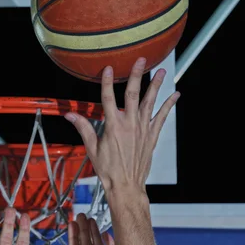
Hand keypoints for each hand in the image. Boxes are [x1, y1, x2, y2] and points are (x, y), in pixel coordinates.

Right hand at [65, 58, 179, 192]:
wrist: (126, 184)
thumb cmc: (108, 169)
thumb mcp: (92, 148)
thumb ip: (83, 128)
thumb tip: (70, 115)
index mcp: (112, 125)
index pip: (108, 98)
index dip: (107, 82)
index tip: (108, 68)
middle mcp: (129, 124)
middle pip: (132, 94)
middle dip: (136, 75)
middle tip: (140, 60)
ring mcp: (142, 129)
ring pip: (149, 102)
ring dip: (155, 85)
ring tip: (161, 71)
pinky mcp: (151, 136)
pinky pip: (162, 117)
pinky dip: (169, 105)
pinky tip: (175, 95)